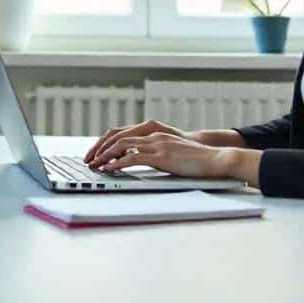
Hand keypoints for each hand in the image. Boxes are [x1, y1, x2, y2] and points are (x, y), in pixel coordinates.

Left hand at [87, 131, 236, 179]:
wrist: (215, 159)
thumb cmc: (196, 160)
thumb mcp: (171, 154)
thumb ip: (156, 154)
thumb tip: (141, 162)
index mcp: (155, 133)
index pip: (123, 133)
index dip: (106, 143)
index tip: (96, 154)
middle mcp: (153, 136)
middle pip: (118, 138)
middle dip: (100, 149)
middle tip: (89, 160)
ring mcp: (157, 145)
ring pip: (122, 146)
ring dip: (104, 156)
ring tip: (94, 165)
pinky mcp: (161, 157)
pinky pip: (132, 157)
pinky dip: (117, 163)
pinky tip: (109, 169)